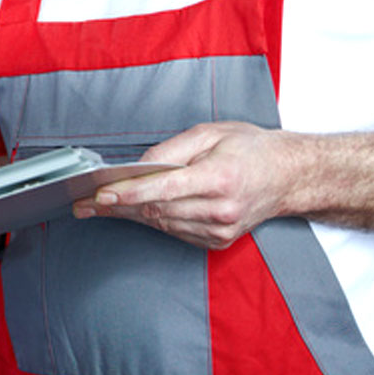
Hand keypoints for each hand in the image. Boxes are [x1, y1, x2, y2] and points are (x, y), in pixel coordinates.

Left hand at [73, 121, 295, 248]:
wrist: (289, 177)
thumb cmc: (251, 149)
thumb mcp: (211, 133)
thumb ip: (171, 149)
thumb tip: (138, 165)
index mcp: (220, 179)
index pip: (164, 189)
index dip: (130, 193)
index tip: (102, 194)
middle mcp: (220, 209)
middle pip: (157, 210)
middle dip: (117, 206)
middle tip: (84, 202)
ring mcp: (220, 230)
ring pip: (161, 223)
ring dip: (129, 215)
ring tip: (98, 207)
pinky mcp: (217, 241)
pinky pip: (174, 231)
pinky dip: (152, 220)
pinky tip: (134, 211)